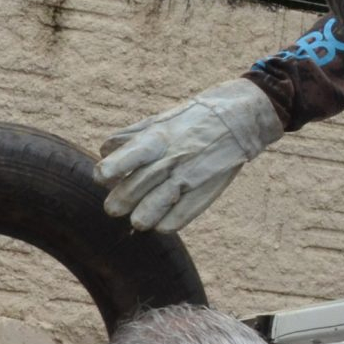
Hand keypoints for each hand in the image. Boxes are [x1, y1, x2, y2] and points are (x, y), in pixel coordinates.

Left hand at [95, 79, 284, 233]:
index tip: (105, 177)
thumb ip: (131, 137)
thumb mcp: (160, 120)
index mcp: (154, 140)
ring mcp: (184, 181)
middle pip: (126, 196)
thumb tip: (105, 152)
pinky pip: (171, 223)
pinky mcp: (201, 196)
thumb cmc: (194, 119)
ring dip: (138, 218)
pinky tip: (162, 217)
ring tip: (139, 215)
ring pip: (145, 216)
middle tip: (117, 206)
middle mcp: (166, 161)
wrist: (239, 119)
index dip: (106, 174)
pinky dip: (162, 224)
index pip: (116, 163)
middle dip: (116, 205)